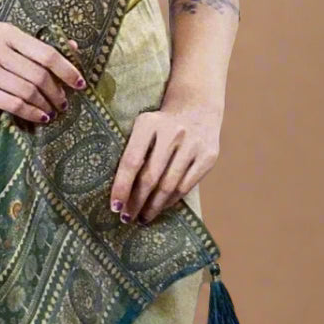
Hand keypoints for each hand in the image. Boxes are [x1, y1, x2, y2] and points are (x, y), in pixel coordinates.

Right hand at [0, 22, 84, 122]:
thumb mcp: (7, 42)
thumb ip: (37, 46)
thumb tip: (74, 48)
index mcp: (6, 32)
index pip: (45, 52)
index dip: (66, 69)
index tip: (80, 83)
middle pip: (38, 75)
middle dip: (56, 92)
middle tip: (64, 102)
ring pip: (27, 91)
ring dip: (45, 104)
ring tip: (52, 110)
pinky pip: (12, 104)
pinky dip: (31, 112)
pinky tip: (40, 117)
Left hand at [109, 93, 221, 224]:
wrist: (196, 106)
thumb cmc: (160, 124)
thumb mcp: (143, 126)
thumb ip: (133, 151)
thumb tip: (119, 193)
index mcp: (148, 122)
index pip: (131, 161)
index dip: (122, 186)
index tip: (114, 206)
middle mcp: (173, 132)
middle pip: (151, 177)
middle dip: (136, 201)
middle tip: (127, 217)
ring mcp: (193, 144)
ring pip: (169, 185)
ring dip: (154, 206)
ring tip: (143, 217)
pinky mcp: (208, 156)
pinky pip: (186, 186)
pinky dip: (171, 201)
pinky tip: (161, 207)